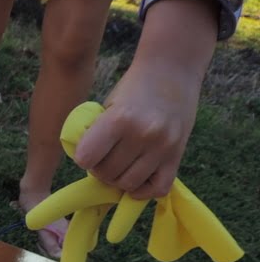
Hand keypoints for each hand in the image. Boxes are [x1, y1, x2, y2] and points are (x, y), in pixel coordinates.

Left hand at [72, 58, 200, 199]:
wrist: (171, 71)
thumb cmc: (132, 89)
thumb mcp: (107, 106)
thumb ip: (97, 135)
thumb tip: (87, 166)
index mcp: (119, 119)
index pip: (86, 158)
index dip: (83, 158)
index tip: (88, 151)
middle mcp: (142, 135)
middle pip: (107, 174)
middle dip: (100, 170)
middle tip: (105, 157)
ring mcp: (162, 147)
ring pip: (129, 185)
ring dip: (119, 179)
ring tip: (121, 164)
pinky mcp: (177, 155)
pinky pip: (157, 189)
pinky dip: (144, 189)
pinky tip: (138, 176)